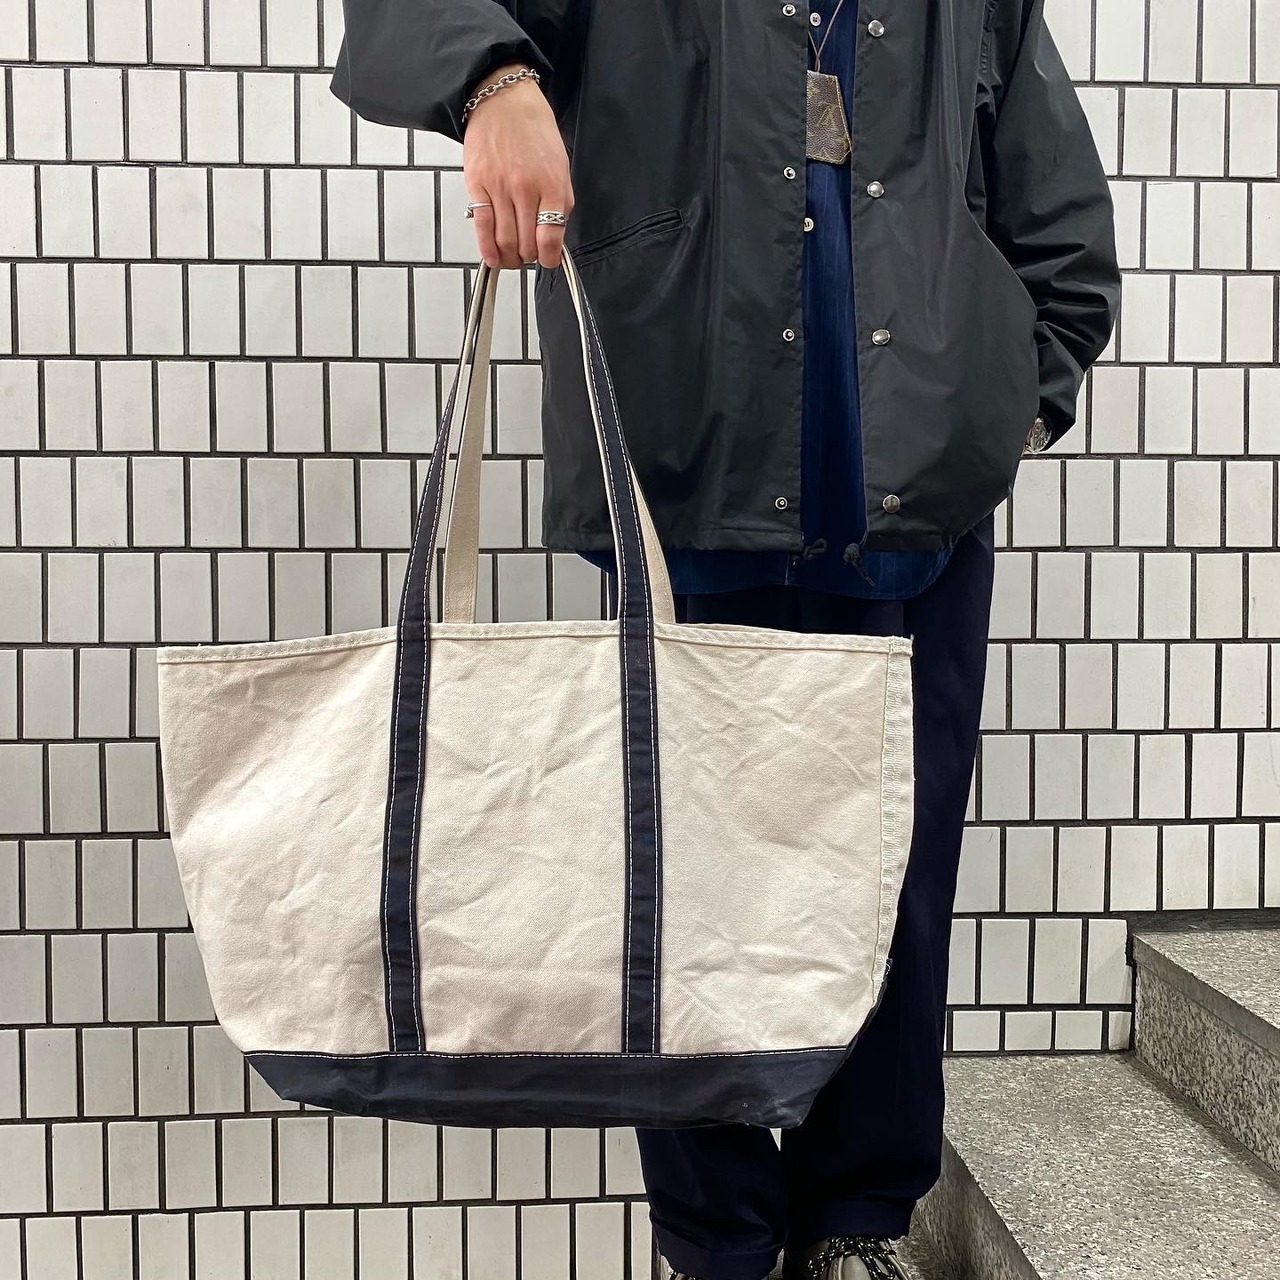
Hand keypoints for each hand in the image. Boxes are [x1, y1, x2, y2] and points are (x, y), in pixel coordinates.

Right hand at [462, 63, 574, 270]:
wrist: (504, 102)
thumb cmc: (533, 130)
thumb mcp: (561, 165)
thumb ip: (559, 201)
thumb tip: (554, 235)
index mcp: (552, 184)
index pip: (551, 237)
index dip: (550, 257)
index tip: (548, 259)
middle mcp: (525, 188)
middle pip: (527, 243)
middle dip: (529, 257)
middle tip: (529, 255)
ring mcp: (499, 188)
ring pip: (505, 240)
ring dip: (510, 257)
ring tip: (512, 257)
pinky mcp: (477, 185)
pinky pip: (482, 225)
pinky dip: (487, 248)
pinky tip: (492, 257)